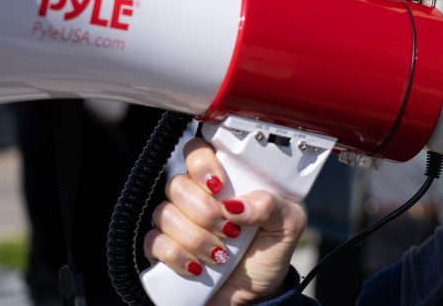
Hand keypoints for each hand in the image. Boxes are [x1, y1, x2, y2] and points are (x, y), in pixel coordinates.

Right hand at [143, 138, 306, 304]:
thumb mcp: (288, 224)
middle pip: (178, 184)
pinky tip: (198, 268)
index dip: (201, 162)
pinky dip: (178, 256)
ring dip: (196, 238)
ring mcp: (177, 222)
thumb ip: (270, 205)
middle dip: (205, 211)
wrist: (257, 294)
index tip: (219, 185)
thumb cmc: (270, 251)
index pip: (197, 150)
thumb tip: (236, 204)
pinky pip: (154, 242)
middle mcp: (196, 196)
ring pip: (164, 214)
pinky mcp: (163, 250)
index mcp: (224, 180)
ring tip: (220, 255)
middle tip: (230, 230)